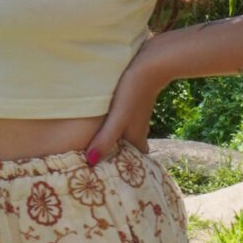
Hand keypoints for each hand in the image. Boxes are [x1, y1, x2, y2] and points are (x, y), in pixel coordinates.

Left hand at [85, 44, 164, 165]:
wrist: (152, 61)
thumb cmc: (134, 91)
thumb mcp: (118, 117)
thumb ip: (105, 139)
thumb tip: (90, 163)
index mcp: (136, 137)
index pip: (134, 162)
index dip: (126, 172)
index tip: (113, 182)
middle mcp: (137, 129)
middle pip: (129, 149)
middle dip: (118, 159)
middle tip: (100, 169)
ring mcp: (135, 115)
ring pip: (125, 134)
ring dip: (114, 142)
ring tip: (96, 150)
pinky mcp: (131, 102)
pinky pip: (122, 121)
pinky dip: (114, 127)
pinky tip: (102, 123)